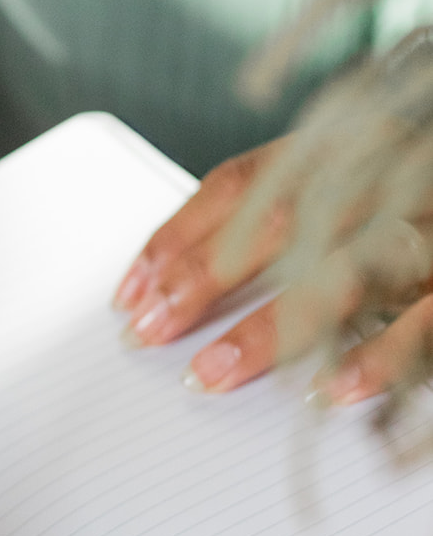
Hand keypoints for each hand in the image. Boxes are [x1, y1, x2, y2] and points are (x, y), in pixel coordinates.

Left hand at [114, 134, 432, 402]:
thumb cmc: (430, 187)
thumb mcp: (375, 176)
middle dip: (202, 279)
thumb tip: (208, 266)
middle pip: (278, 221)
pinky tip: (332, 394)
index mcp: (357, 141)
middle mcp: (394, 170)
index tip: (131, 289)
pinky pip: (429, 318)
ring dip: (270, 330)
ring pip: (343, 272)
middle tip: (147, 333)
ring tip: (211, 376)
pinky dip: (381, 357)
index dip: (180, 232)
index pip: (245, 179)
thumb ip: (312, 205)